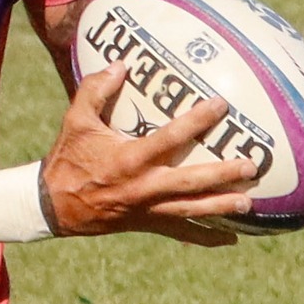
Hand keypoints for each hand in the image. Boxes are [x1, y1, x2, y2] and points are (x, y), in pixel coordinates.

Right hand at [40, 66, 259, 241]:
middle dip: (222, 175)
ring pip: (191, 211)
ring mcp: (147, 210)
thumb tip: (121, 63)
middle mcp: (143, 187)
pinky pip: (181, 233)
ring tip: (248, 204)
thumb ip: (96, 89)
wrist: (53, 205)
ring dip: (220, 208)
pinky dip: (206, 238)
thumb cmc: (67, 158)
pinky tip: (231, 239)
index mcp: (129, 159)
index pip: (171, 138)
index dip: (197, 121)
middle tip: (250, 166)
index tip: (221, 105)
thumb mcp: (76, 120)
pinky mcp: (146, 224)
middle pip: (191, 182)